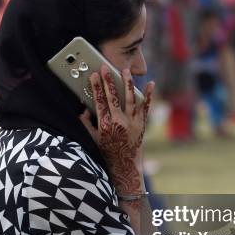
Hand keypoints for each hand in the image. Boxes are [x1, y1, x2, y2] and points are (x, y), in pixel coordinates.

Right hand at [80, 64, 153, 194]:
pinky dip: (148, 95)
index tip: (93, 75)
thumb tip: (83, 109)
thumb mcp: (92, 139)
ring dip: (127, 83)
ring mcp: (133, 122)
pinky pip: (146, 107)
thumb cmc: (107, 152)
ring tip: (125, 71)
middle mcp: (119, 122)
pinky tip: (150, 84)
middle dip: (109, 81)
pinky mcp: (142, 124)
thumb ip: (86, 123)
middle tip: (105, 68)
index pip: (99, 101)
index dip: (96, 87)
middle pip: (113, 97)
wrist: (125, 166)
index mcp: (105, 125)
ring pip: (130, 99)